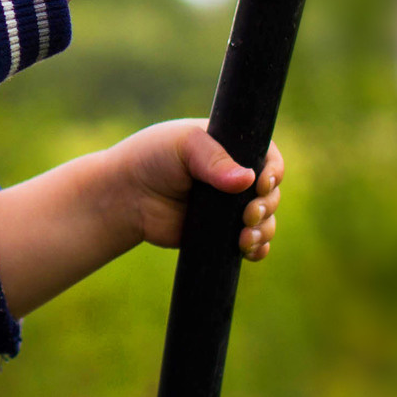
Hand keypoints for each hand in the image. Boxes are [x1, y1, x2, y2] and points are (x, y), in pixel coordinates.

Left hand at [0, 119, 285, 317]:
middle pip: (271, 194)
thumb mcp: (183, 146)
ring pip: (265, 221)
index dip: (273, 172)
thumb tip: (247, 180)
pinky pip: (252, 244)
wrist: (124, 196)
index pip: (268, 158)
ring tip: (245, 238)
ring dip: (264, 230)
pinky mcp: (221, 235)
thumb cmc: (151, 158)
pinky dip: (258, 248)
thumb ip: (213, 160)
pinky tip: (250, 250)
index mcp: (233, 148)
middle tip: (249, 214)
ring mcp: (230, 209)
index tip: (262, 183)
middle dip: (267, 206)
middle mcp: (236, 178)